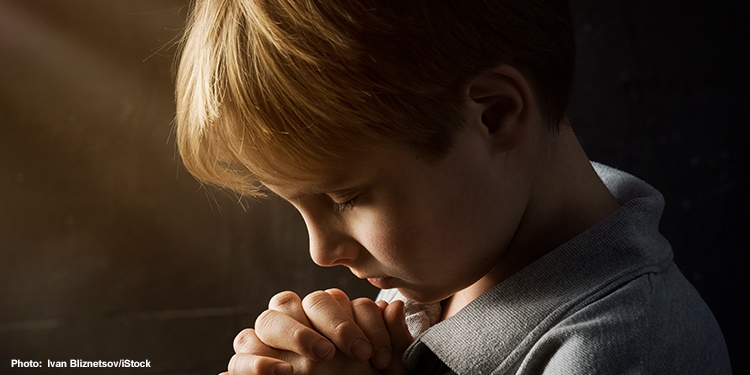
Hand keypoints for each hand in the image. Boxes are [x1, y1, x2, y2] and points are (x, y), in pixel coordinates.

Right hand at [222, 289, 411, 374]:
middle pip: (291, 299)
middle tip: (346, 351)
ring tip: (321, 357)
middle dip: (322, 321)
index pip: (328, 298)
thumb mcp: (390, 369)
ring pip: (265, 320)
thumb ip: (394, 338)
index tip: (371, 353)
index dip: (352, 321)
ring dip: (292, 332)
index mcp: (324, 320)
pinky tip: (283, 372)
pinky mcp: (253, 373)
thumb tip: (394, 307)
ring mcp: (272, 349)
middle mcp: (295, 329)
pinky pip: (240, 358)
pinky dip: (255, 362)